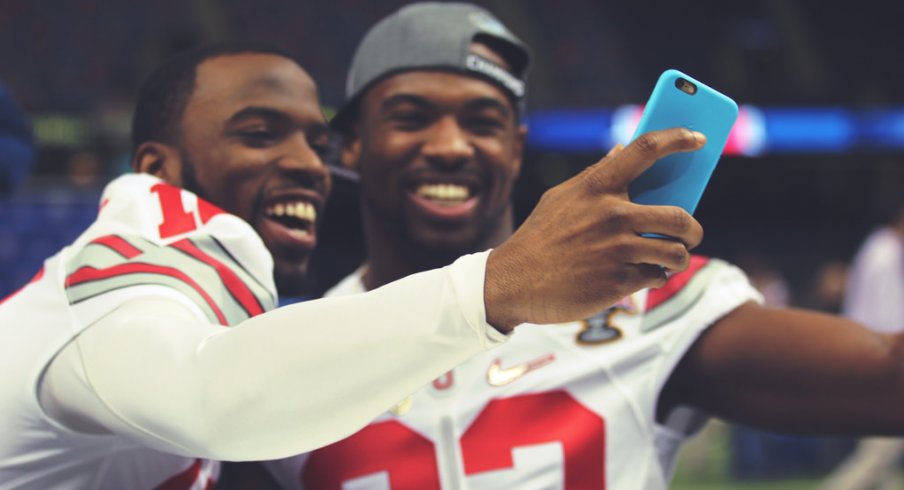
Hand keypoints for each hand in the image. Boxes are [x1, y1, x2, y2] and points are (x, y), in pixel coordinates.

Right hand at [485, 128, 705, 330]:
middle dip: (692, 229)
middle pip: (681, 216)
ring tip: (667, 259)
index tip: (700, 138)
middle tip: (690, 234)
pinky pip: (656, 277)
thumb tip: (622, 151)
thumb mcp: (560, 198)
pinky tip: (637, 276)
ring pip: (676, 252)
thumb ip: (595, 176)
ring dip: (677, 258)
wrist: (512, 282)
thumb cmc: (539, 238)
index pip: (646, 149)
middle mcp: (612, 215)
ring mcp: (617, 250)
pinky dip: (652, 278)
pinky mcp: (618, 282)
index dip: (678, 138)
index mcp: (596, 187)